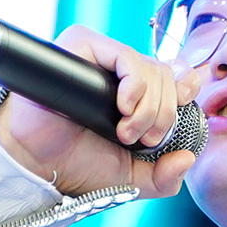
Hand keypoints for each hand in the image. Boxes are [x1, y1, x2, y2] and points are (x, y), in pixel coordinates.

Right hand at [0, 25, 200, 200]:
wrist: (37, 164)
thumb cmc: (77, 165)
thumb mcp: (131, 179)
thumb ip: (163, 177)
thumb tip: (188, 159)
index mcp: (135, 92)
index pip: (175, 72)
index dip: (185, 87)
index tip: (182, 107)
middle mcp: (119, 71)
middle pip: (167, 75)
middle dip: (164, 114)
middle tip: (145, 139)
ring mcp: (101, 57)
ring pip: (150, 68)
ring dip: (149, 108)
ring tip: (126, 132)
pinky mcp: (82, 47)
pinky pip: (125, 56)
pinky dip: (135, 85)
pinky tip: (124, 108)